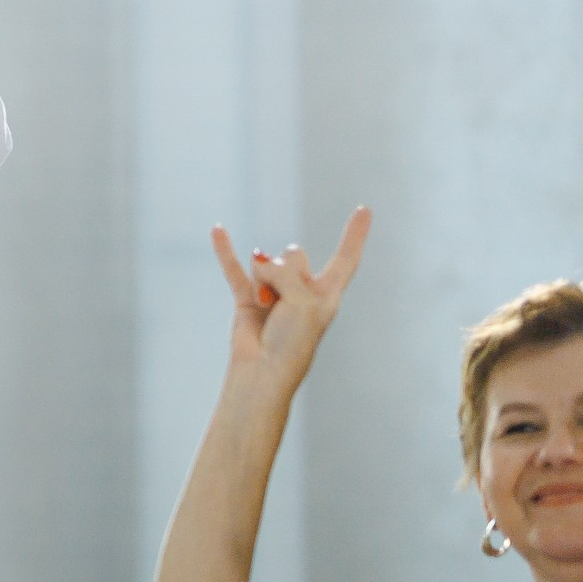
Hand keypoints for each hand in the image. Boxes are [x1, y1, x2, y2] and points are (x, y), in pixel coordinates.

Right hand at [210, 207, 373, 382]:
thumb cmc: (292, 343)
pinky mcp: (247, 298)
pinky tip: (218, 229)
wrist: (262, 371)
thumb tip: (258, 259)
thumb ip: (285, 272)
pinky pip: (234, 268)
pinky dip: (225, 250)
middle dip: (286, 270)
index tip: (364, 209)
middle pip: (295, 254)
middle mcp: (302, 290)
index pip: (346, 258)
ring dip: (264, 280)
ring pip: (267, 262)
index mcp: (327, 294)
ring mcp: (274, 292)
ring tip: (266, 306)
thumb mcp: (303, 301)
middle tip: (285, 300)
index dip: (355, 234)